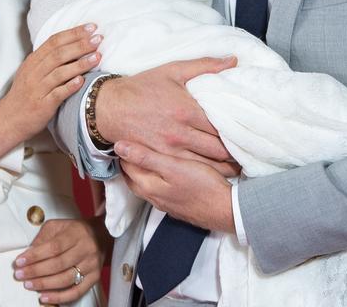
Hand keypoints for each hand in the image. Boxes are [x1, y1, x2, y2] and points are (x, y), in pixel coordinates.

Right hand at [0, 25, 101, 136]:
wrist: (9, 119)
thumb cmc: (25, 95)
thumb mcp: (32, 71)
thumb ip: (48, 59)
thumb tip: (74, 45)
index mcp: (33, 61)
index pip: (54, 41)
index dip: (73, 33)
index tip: (91, 27)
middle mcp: (34, 72)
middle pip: (59, 54)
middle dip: (80, 44)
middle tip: (98, 38)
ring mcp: (38, 89)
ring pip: (60, 72)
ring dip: (80, 64)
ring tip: (97, 57)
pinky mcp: (42, 105)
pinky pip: (57, 94)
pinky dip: (70, 86)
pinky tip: (82, 81)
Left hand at [14, 217, 107, 303]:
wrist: (101, 235)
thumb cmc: (74, 230)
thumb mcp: (57, 226)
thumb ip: (42, 238)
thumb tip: (28, 254)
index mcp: (76, 233)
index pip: (53, 247)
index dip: (35, 256)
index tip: (19, 262)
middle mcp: (86, 249)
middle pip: (58, 264)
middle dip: (36, 271)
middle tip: (20, 275)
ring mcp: (91, 264)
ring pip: (65, 279)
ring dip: (44, 285)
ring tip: (29, 285)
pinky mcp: (95, 277)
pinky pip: (76, 292)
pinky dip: (59, 298)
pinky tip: (44, 297)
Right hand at [97, 57, 238, 173]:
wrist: (110, 107)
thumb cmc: (142, 87)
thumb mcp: (173, 70)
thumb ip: (205, 66)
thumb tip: (233, 60)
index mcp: (187, 110)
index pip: (223, 126)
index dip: (240, 131)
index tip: (251, 132)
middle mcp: (180, 133)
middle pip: (219, 149)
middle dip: (237, 153)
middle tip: (249, 152)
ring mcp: (170, 150)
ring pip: (208, 165)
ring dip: (226, 167)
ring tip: (239, 165)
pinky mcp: (161, 160)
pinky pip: (190, 171)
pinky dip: (206, 173)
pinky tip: (217, 173)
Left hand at [117, 141, 235, 232]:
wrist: (227, 210)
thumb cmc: (201, 184)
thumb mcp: (173, 166)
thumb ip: (146, 157)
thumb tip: (119, 146)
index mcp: (149, 186)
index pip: (127, 167)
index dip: (124, 151)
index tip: (124, 137)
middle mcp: (154, 198)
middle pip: (133, 178)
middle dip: (129, 162)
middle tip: (131, 144)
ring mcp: (166, 204)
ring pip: (146, 185)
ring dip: (142, 171)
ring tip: (144, 155)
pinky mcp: (178, 206)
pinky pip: (159, 190)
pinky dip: (155, 179)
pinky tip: (164, 173)